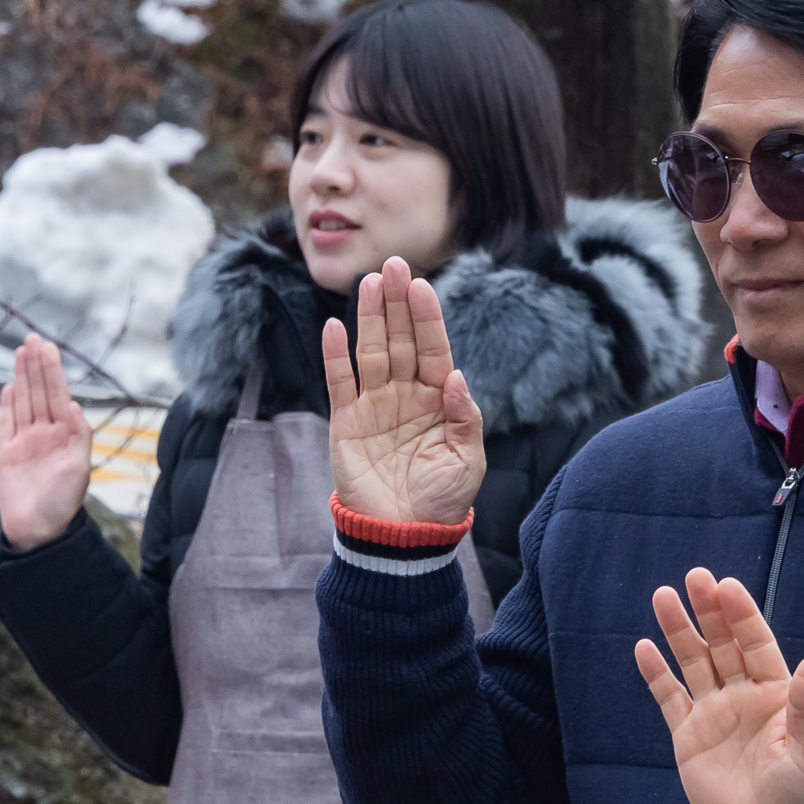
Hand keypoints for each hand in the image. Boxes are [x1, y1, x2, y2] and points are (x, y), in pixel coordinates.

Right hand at [0, 334, 92, 549]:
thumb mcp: (79, 468)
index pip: (57, 395)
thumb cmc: (63, 503)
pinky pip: (7, 423)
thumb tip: (74, 404)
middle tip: (32, 338)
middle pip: (39, 392)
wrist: (37, 532)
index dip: (52, 371)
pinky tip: (9, 386)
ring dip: (22, 377)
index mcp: (66, 435)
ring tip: (20, 352)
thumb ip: (79, 435)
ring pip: (23, 402)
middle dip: (36, 365)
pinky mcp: (7, 454)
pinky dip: (7, 404)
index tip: (48, 347)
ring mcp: (26, 442)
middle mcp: (46, 434)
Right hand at [322, 256, 484, 525]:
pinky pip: (339, 383)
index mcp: (439, 399)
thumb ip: (466, 418)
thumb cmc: (442, 500)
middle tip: (393, 265)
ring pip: (370, 352)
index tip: (421, 285)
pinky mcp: (347, 423)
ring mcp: (375, 406)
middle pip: (400, 339)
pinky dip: (335, 356)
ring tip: (369, 283)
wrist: (403, 538)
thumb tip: (458, 376)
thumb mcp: (468, 460)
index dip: (427, 317)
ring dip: (368, 318)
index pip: (433, 349)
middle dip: (397, 303)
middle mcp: (406, 395)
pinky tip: (335, 326)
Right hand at [635, 569, 803, 803]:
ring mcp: (712, 713)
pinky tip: (644, 647)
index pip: (756, 644)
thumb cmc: (796, 796)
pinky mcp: (687, 735)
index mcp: (774, 694)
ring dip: (678, 631)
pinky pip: (669, 697)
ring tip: (663, 596)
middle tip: (695, 577)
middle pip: (722, 644)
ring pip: (693, 662)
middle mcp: (742, 695)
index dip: (742, 616)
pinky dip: (656, 674)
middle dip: (709, 611)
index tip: (727, 587)